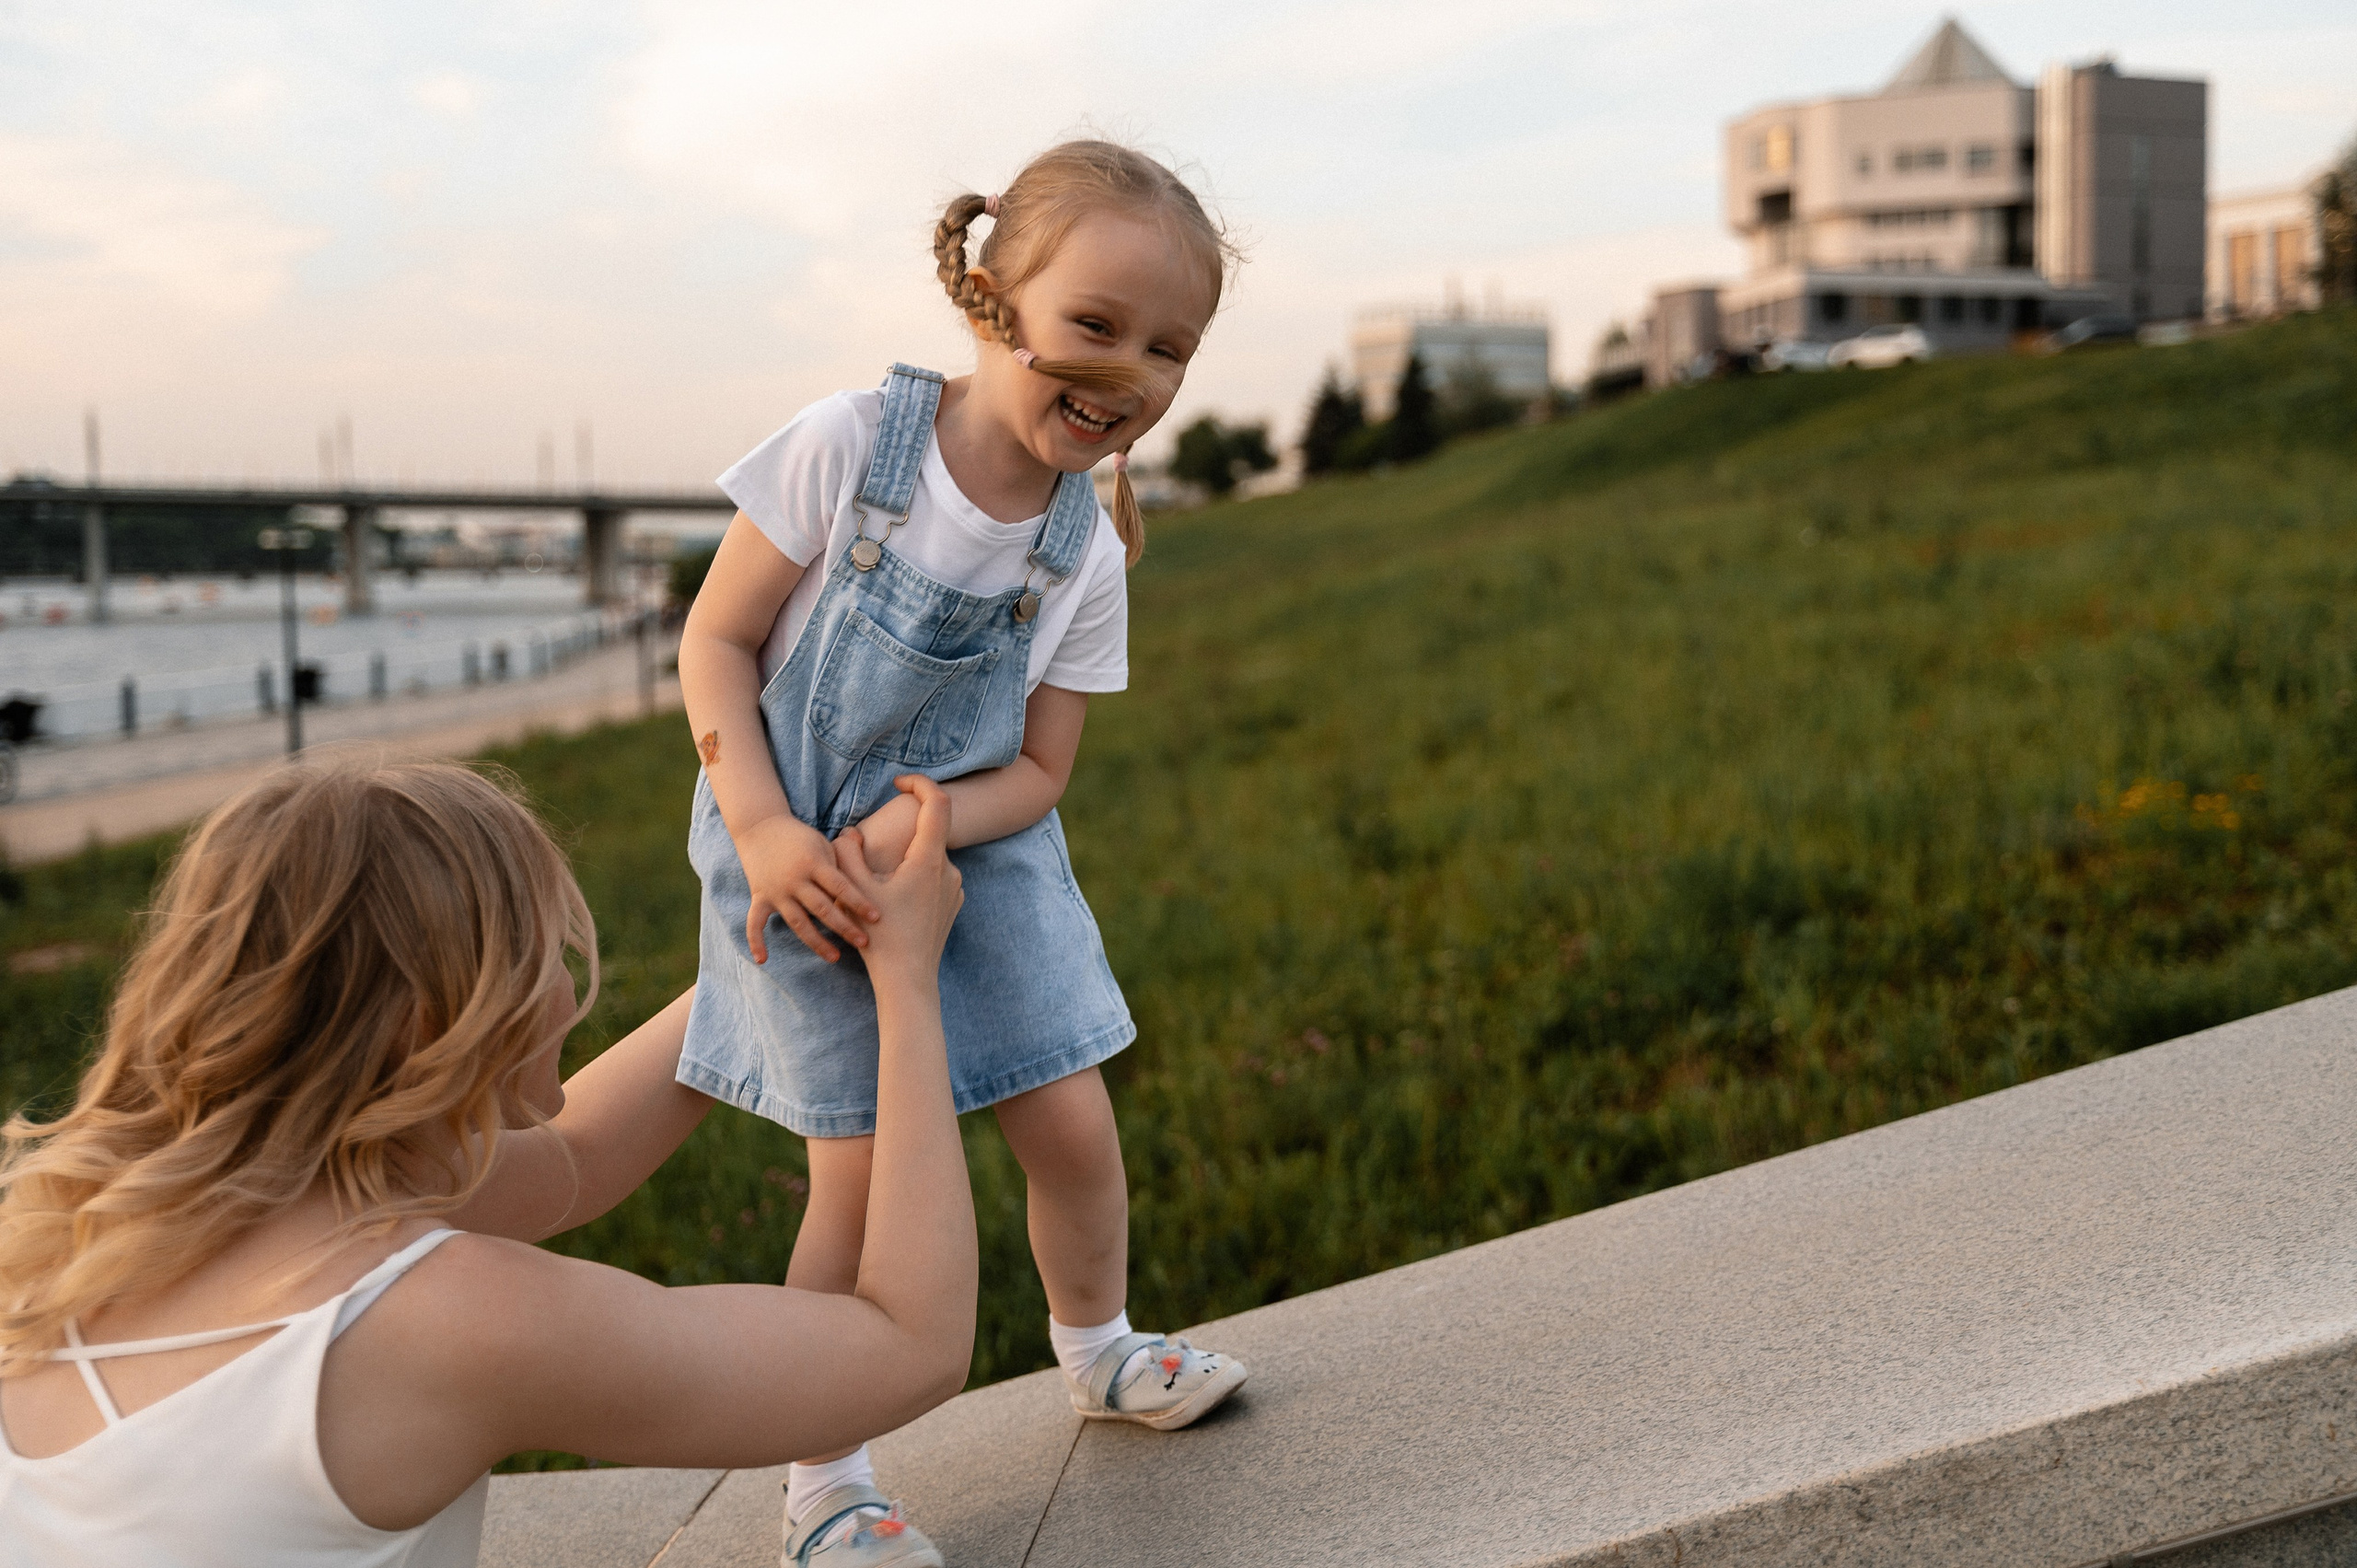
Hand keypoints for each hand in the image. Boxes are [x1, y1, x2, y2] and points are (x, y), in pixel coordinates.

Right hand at [736, 813, 881, 963]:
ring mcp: (775, 891)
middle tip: (863, 943)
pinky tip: (763, 960)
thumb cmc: (800, 837)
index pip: (840, 886)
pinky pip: (755, 922)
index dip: (859, 902)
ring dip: (816, 942)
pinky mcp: (759, 897)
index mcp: (813, 863)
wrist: (760, 826)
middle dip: (844, 927)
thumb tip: (868, 882)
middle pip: (822, 908)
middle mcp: (794, 880)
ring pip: (798, 922)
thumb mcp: (822, 844)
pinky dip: (756, 941)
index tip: (876, 918)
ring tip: (835, 957)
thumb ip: (841, 864)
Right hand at [833, 777, 961, 982]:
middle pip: (929, 832)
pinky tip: (894, 899)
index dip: (919, 784)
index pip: (937, 803)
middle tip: (873, 846)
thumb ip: (847, 853)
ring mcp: (955, 888)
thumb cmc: (880, 937)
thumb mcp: (854, 891)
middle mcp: (949, 870)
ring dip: (905, 858)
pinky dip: (914, 876)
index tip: (898, 783)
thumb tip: (850, 832)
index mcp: (928, 860)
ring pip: (929, 857)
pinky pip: (934, 877)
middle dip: (901, 831)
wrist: (908, 981)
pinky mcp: (953, 904)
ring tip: (879, 881)